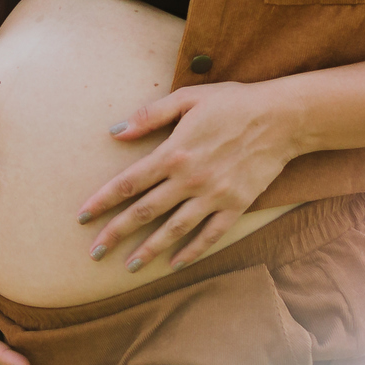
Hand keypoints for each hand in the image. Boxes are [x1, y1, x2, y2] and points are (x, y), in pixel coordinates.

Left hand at [76, 79, 301, 272]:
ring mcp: (214, 196)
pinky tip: (175, 264)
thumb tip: (115, 132)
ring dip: (149, 250)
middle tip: (94, 252)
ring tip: (129, 266)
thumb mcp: (187, 98)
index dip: (102, 201)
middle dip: (115, 234)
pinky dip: (191, 251)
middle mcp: (190, 179)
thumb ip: (149, 115)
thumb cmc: (232, 103)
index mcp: (173, 153)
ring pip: (173, 230)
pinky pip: (210, 235)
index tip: (83, 217)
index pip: (128, 183)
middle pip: (143, 213)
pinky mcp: (236, 206)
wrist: (282, 118)